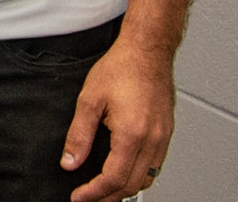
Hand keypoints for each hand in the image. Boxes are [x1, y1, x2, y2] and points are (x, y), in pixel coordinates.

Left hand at [63, 40, 174, 201]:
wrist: (147, 51)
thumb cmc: (121, 67)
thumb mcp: (89, 99)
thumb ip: (79, 135)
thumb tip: (70, 162)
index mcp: (132, 134)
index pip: (113, 179)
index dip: (94, 193)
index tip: (79, 197)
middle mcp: (152, 140)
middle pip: (131, 185)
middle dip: (108, 197)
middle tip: (88, 198)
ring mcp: (163, 138)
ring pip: (147, 179)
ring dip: (125, 189)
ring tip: (104, 190)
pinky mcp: (167, 133)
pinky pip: (155, 166)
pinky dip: (139, 175)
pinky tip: (125, 171)